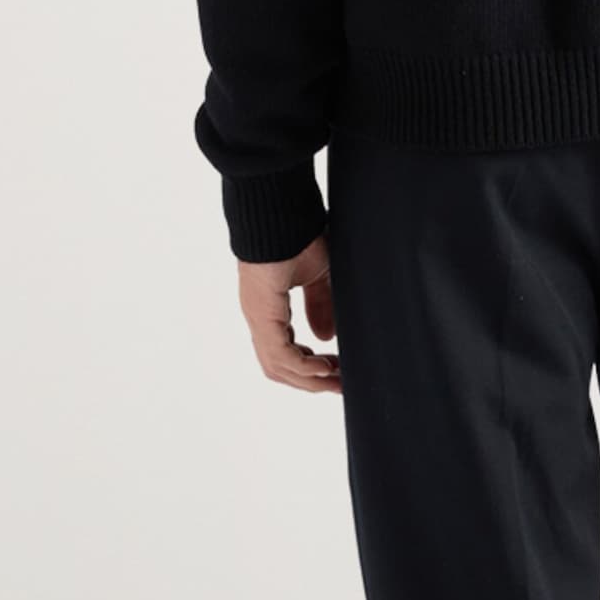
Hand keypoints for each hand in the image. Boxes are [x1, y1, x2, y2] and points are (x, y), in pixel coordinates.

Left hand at [237, 238, 339, 392]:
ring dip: (309, 379)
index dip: (309, 368)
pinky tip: (325, 368)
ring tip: (337, 380)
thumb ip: (321, 306)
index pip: (283, 352)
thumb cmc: (297, 235)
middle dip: (312, 382)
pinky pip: (280, 354)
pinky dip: (303, 367)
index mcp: (269, 309)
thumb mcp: (319, 276)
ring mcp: (258, 317)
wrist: (281, 213)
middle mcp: (260, 318)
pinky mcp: (263, 314)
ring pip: (278, 366)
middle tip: (341, 386)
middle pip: (279, 367)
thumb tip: (326, 338)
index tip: (337, 372)